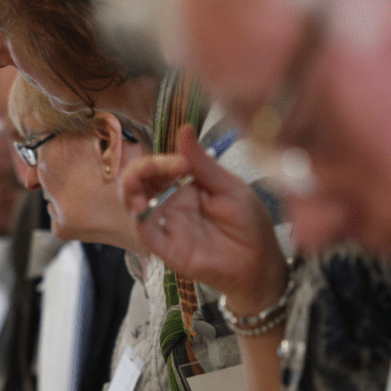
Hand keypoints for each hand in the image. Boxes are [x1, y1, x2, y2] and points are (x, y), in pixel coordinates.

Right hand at [122, 124, 287, 314]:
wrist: (261, 262)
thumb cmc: (249, 224)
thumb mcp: (229, 186)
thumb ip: (203, 163)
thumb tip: (184, 128)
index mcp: (184, 186)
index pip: (159, 167)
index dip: (163, 160)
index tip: (182, 163)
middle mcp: (170, 204)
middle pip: (139, 183)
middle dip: (139, 170)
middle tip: (159, 167)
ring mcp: (167, 226)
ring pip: (134, 206)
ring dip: (129, 192)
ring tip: (135, 183)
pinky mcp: (168, 249)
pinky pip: (146, 234)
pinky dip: (138, 220)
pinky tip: (139, 208)